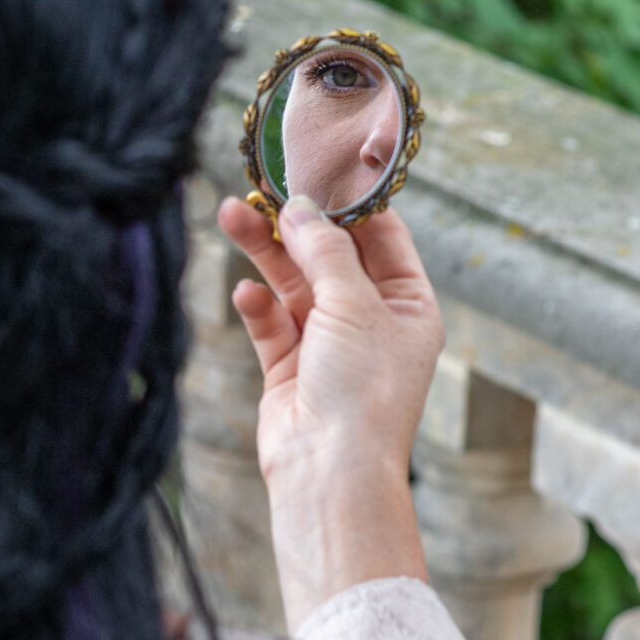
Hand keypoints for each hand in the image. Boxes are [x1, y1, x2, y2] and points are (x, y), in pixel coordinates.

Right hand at [216, 195, 443, 628]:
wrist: (329, 474)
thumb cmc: (362, 393)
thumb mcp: (353, 305)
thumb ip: (326, 250)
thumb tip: (304, 205)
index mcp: (410, 307)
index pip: (382, 238)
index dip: (349, 203)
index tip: (315, 166)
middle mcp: (372, 324)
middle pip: (330, 257)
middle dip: (295, 224)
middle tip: (260, 186)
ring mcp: (329, 347)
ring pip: (293, 285)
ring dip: (265, 252)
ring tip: (229, 214)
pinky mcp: (290, 371)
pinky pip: (270, 324)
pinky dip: (256, 305)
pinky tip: (243, 291)